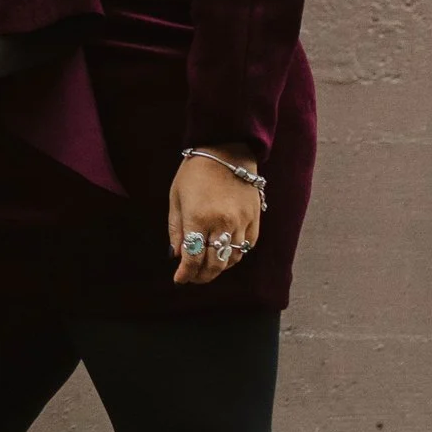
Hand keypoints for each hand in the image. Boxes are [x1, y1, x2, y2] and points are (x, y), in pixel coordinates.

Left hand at [169, 145, 263, 283]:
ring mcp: (242, 222)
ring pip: (232, 258)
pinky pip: (247, 246)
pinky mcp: (255, 218)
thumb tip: (177, 255)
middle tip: (192, 278)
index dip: (185, 273)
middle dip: (201, 276)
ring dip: (218, 269)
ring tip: (207, 270)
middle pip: (214, 263)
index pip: (193, 258)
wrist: (226, 151)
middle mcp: (223, 223)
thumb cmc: (194, 173)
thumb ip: (176, 229)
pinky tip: (224, 256)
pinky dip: (235, 256)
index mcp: (199, 218)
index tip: (179, 280)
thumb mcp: (176, 198)